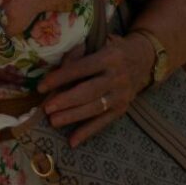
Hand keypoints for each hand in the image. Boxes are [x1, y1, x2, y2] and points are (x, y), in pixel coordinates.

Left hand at [37, 32, 155, 146]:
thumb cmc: (112, 49)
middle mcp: (117, 77)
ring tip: (53, 121)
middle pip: (89, 91)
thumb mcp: (98, 43)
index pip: (81, 68)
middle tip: (47, 108)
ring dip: (73, 116)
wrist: (143, 58)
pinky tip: (72, 141)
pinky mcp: (122, 108)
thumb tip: (56, 71)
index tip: (41, 87)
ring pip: (95, 108)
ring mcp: (121, 95)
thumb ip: (77, 54)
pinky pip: (103, 122)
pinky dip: (87, 132)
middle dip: (66, 101)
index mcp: (109, 57)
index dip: (61, 77)